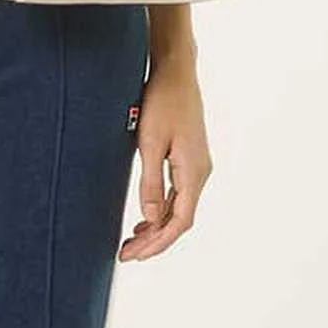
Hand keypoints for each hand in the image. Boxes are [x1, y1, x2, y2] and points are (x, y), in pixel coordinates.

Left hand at [119, 55, 211, 261]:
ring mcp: (196, 166)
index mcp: (194, 172)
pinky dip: (161, 210)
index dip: (158, 242)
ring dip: (156, 227)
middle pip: (180, 219)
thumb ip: (150, 182)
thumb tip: (150, 218)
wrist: (175, 72)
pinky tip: (144, 218)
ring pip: (179, 208)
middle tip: (126, 254)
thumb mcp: (150, 143)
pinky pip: (178, 194)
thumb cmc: (161, 101)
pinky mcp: (189, 159)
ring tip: (131, 241)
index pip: (180, 221)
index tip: (135, 255)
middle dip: (154, 240)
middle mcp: (200, 173)